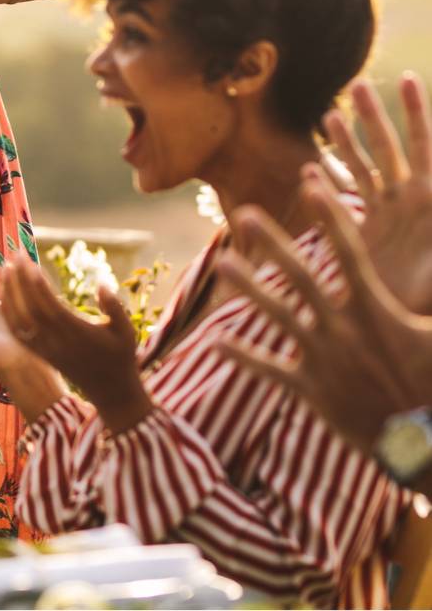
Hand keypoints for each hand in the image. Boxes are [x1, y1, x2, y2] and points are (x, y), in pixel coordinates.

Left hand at [3, 259, 151, 432]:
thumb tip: (102, 283)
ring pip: (19, 319)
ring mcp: (45, 349)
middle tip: (16, 252)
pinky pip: (16, 332)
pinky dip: (7, 311)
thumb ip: (114, 307)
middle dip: (20, 279)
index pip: (50, 305)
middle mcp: (57, 341)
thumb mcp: (126, 331)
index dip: (37, 283)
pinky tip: (4, 291)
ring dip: (9, 292)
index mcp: (78, 333)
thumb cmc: (121, 357)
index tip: (29, 260)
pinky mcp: (40, 353)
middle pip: (30, 308)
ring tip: (6, 266)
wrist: (111, 392)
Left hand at [215, 174, 431, 455]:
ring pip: (278, 315)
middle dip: (273, 242)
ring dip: (248, 287)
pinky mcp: (310, 389)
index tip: (311, 186)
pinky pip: (270, 370)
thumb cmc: (431, 385)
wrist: (420, 442)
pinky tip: (218, 342)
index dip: (331, 220)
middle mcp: (343, 329)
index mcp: (376, 311)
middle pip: (302, 276)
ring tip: (221, 261)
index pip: (350, 255)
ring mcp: (323, 358)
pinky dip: (245, 356)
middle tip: (244, 214)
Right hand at [318, 72, 431, 312]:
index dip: (417, 113)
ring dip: (349, 140)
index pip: (425, 147)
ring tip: (332, 112)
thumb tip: (343, 182)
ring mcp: (386, 214)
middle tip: (362, 82)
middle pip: (391, 147)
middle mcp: (409, 202)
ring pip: (364, 166)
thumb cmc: (423, 300)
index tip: (409, 79)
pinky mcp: (365, 232)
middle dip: (377, 114)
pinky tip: (311, 167)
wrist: (404, 334)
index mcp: (431, 201)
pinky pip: (344, 198)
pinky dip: (328, 180)